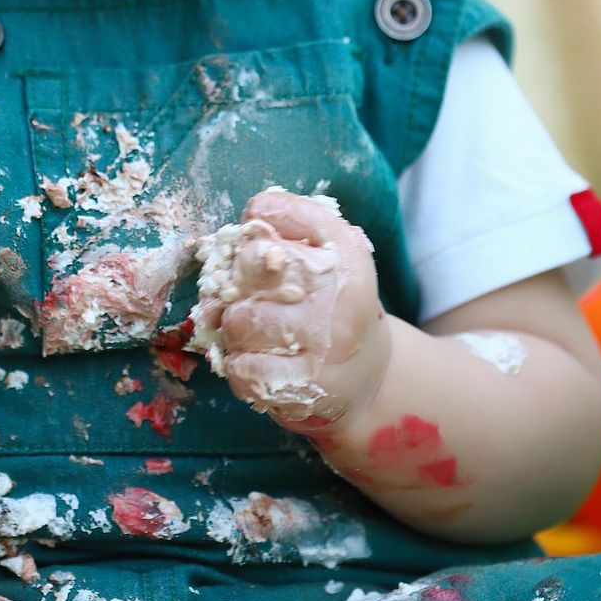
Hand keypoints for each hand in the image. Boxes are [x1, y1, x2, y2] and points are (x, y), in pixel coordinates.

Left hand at [189, 186, 390, 431]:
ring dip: (235, 330)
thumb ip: (292, 222)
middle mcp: (341, 300)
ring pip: (238, 323)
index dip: (249, 240)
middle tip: (253, 299)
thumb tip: (254, 212)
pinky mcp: (308, 387)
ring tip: (256, 333)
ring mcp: (326, 347)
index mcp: (347, 256)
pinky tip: (260, 362)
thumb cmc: (331, 303)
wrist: (366, 375)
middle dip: (237, 288)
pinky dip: (239, 365)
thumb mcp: (329, 251)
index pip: (267, 225)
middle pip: (246, 273)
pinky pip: (242, 369)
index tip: (257, 254)